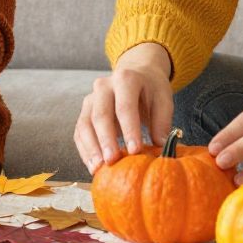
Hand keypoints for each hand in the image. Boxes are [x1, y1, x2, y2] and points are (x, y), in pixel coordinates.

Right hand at [76, 46, 173, 173]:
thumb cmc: (151, 90)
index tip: (135, 151)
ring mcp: (90, 99)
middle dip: (105, 140)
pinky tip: (93, 166)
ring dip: (91, 148)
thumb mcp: (163, 99)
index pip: (125, 107)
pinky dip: (85, 151)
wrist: (135, 75)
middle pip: (100, 115)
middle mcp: (103, 87)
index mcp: (125, 79)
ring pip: (85, 124)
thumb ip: (162, 121)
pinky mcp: (84, 113)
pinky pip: (79, 133)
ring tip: (99, 168)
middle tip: (112, 161)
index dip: (129, 130)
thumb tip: (162, 146)